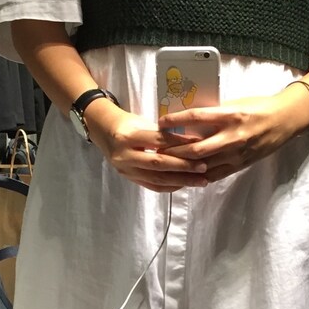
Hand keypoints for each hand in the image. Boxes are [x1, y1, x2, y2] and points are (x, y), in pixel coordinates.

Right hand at [83, 99, 209, 193]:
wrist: (103, 132)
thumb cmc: (127, 124)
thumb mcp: (142, 122)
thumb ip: (162, 133)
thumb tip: (191, 140)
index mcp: (128, 136)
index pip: (158, 141)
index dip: (179, 143)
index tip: (199, 145)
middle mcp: (125, 156)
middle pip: (158, 164)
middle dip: (183, 167)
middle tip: (204, 168)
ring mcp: (126, 170)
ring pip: (157, 179)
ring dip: (181, 181)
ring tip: (200, 180)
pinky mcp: (129, 179)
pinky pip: (152, 186)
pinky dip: (170, 186)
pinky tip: (185, 184)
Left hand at [158, 88, 308, 181]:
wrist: (284, 120)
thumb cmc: (258, 107)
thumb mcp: (235, 104)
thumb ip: (214, 112)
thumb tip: (188, 118)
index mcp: (230, 115)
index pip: (196, 117)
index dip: (176, 121)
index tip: (160, 122)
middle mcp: (233, 136)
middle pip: (196, 148)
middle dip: (173, 150)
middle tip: (157, 149)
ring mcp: (237, 153)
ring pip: (203, 165)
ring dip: (183, 165)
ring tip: (166, 163)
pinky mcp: (240, 165)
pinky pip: (215, 174)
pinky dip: (199, 175)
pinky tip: (186, 175)